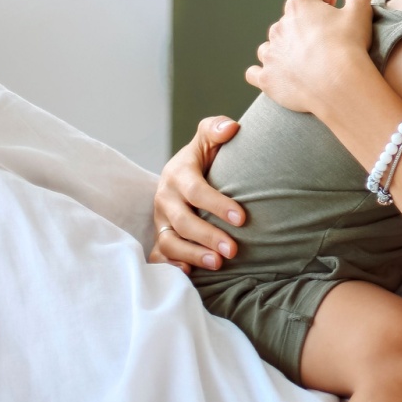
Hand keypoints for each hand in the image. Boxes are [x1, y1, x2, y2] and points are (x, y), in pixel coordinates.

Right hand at [148, 115, 244, 273]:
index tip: (242, 218)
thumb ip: (217, 129)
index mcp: (178, 174)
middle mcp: (165, 199)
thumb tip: (232, 128)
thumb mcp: (208, 139)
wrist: (183, 173)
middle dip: (208, 237)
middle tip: (233, 250)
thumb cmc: (205, 156)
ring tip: (218, 264)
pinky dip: (170, 265)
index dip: (218, 205)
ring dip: (193, 255)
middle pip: (183, 222)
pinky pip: (159, 255)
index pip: (196, 191)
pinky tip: (189, 273)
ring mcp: (160, 220)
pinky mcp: (161, 235)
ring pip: (169, 242)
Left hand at [245, 0, 374, 116]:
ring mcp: (271, 52)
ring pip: (271, 45)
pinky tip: (275, 73)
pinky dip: (263, 71)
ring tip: (301, 57)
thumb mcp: (360, 12)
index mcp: (300, 6)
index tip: (335, 8)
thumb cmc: (349, 46)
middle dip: (305, 25)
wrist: (338, 83)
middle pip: (290, 20)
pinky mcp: (267, 77)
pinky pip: (255, 72)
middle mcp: (279, 26)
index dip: (325, 0)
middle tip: (325, 38)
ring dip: (283, 47)